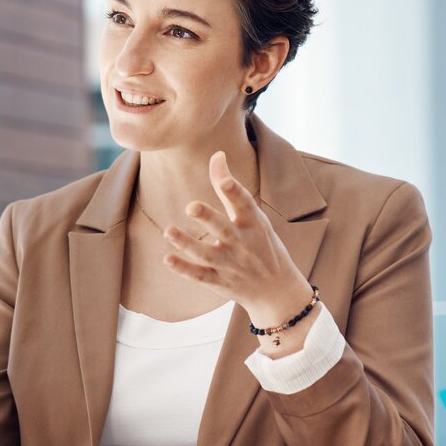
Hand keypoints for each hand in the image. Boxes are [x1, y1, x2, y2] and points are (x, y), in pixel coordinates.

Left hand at [159, 151, 312, 325]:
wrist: (278, 291)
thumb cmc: (262, 243)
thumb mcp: (253, 217)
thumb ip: (229, 188)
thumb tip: (217, 154)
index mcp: (253, 223)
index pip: (244, 204)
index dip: (234, 191)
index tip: (224, 180)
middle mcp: (242, 243)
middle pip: (223, 229)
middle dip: (208, 218)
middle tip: (191, 206)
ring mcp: (231, 264)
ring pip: (206, 254)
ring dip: (187, 244)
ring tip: (168, 231)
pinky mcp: (219, 282)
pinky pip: (200, 276)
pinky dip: (184, 269)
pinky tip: (167, 259)